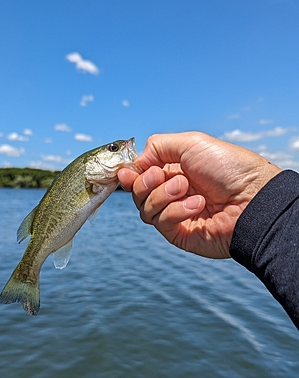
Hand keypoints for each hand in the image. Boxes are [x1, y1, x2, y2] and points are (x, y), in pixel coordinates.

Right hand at [118, 132, 281, 257]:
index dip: (130, 173)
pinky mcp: (178, 234)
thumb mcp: (191, 143)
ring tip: (187, 189)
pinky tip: (197, 206)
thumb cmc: (228, 168)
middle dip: (146, 182)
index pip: (139, 174)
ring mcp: (174, 214)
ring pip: (144, 208)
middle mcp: (171, 193)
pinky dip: (175, 211)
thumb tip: (135, 163)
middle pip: (137, 192)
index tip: (126, 172)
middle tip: (166, 176)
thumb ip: (157, 146)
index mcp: (173, 170)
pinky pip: (160, 222)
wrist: (252, 199)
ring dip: (163, 195)